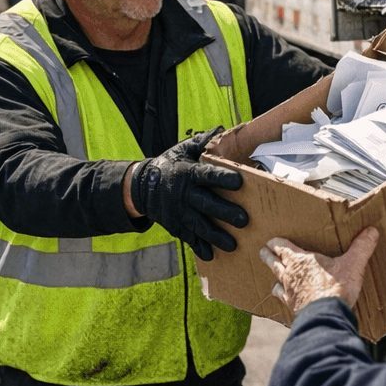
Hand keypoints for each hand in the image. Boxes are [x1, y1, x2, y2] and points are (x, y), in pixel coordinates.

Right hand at [129, 127, 247, 260]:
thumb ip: (202, 142)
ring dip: (216, 236)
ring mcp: (178, 212)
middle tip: (243, 220)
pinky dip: (198, 247)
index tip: (239, 181)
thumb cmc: (169, 165)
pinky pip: (187, 237)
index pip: (207, 175)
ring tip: (233, 245)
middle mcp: (183, 194)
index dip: (222, 178)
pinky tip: (211, 255)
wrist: (142, 186)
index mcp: (187, 173)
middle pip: (206, 203)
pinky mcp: (175, 225)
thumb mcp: (182, 150)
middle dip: (225, 212)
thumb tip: (222, 129)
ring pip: (199, 225)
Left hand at [261, 227, 380, 313]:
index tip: (270, 241)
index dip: (275, 243)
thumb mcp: (352, 264)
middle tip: (263, 252)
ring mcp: (289, 293)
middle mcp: (290, 276)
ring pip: (275, 283)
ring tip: (275, 279)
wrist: (326, 316)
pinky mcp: (293, 308)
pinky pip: (283, 301)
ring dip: (275, 279)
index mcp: (300, 261)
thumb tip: (371, 232)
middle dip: (268, 256)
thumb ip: (361, 247)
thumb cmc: (335, 288)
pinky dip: (284, 299)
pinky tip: (288, 301)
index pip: (281, 247)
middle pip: (273, 263)